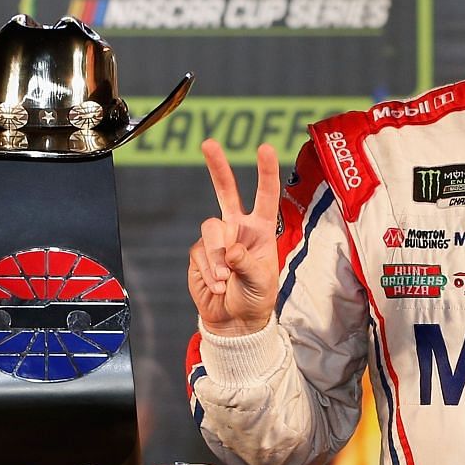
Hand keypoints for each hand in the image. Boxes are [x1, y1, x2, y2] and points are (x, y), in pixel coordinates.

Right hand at [188, 138, 280, 334]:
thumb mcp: (262, 282)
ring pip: (211, 230)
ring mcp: (216, 239)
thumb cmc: (256, 298)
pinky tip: (218, 285)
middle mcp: (238, 228)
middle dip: (217, 167)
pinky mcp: (199, 253)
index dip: (266, 172)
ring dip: (218, 257)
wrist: (234, 321)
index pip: (265, 196)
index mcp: (261, 229)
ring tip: (226, 279)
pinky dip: (209, 272)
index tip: (266, 148)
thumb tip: (231, 249)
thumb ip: (248, 263)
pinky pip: (199, 253)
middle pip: (225, 191)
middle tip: (209, 143)